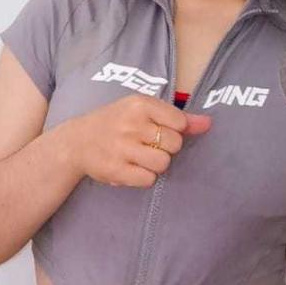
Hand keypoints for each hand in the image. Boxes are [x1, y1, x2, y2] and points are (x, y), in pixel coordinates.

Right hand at [55, 97, 211, 189]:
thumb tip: (208, 123)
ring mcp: (122, 147)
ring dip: (156, 164)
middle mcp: (131, 124)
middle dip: (166, 148)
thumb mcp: (143, 111)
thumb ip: (178, 117)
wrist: (77, 141)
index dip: (175, 131)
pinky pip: (148, 179)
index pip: (180, 123)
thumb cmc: (116, 122)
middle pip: (174, 144)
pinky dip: (144, 177)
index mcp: (140, 104)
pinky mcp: (115, 170)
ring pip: (163, 163)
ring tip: (140, 157)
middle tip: (147, 145)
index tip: (159, 130)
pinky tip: (132, 168)